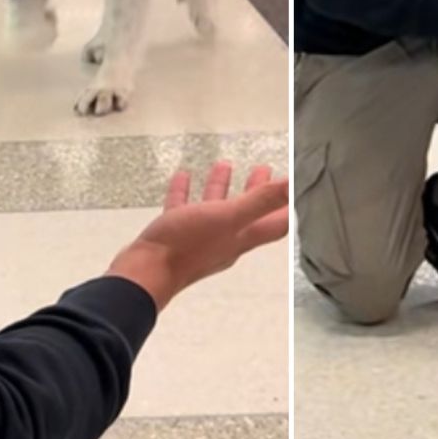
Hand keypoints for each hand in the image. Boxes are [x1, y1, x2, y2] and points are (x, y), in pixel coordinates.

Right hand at [106, 163, 288, 310]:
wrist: (144, 273)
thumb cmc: (187, 246)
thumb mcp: (227, 216)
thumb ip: (260, 201)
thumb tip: (293, 185)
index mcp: (241, 237)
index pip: (274, 223)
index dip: (286, 206)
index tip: (292, 186)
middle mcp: (225, 240)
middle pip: (248, 214)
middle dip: (256, 191)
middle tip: (262, 169)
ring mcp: (199, 240)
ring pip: (215, 209)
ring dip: (221, 188)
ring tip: (223, 165)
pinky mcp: (174, 237)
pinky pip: (183, 209)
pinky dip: (186, 192)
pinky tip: (183, 177)